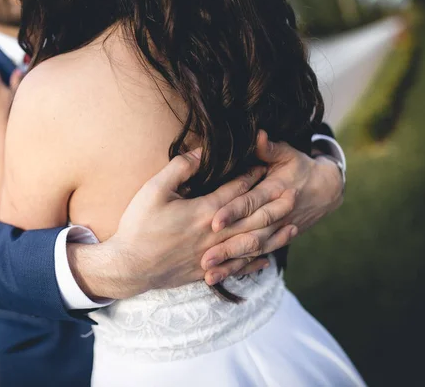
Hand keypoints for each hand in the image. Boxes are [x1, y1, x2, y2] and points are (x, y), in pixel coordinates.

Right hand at [68, 149, 274, 300]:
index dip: (253, 177)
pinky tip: (267, 259)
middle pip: (253, 218)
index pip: (236, 191)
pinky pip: (238, 267)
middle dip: (275, 205)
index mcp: (203, 212)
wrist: (129, 267)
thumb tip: (201, 152)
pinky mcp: (206, 271)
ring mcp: (212, 256)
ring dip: (275, 235)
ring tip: (294, 226)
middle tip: (295, 193)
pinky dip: (255, 262)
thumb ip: (179, 168)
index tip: (266, 165)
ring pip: (252, 245)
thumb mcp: (153, 190)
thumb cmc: (138, 226)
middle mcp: (214, 235)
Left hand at [201, 130, 343, 283]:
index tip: (214, 220)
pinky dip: (241, 268)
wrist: (327, 189)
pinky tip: (222, 277)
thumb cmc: (299, 166)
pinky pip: (258, 257)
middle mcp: (279, 213)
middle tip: (205, 258)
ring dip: (232, 263)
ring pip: (254, 250)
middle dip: (229, 246)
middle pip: (252, 233)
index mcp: (277, 190)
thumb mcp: (287, 152)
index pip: (252, 201)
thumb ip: (269, 147)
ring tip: (208, 274)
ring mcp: (279, 230)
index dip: (234, 211)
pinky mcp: (276, 240)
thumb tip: (257, 135)